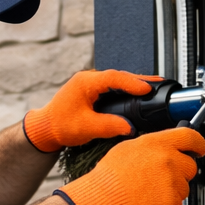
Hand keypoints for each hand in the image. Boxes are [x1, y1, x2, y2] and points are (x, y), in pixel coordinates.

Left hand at [23, 70, 163, 152]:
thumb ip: (109, 126)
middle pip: (119, 76)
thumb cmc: (60, 126)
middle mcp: (89, 79)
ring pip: (117, 80)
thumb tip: (130, 127)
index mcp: (85, 83)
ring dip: (134, 83)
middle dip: (139, 80)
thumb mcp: (86, 128)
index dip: (132, 83)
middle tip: (159, 83)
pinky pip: (113, 86)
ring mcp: (91, 83)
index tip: (147, 89)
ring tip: (153, 86)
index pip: (114, 78)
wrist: (46, 128)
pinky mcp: (93, 91)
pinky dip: (126, 89)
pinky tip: (137, 93)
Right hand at [55, 128, 204, 204]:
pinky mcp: (171, 202)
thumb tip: (162, 146)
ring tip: (152, 190)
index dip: (199, 144)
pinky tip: (152, 201)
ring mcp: (172, 182)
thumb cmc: (110, 176)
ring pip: (185, 187)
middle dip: (181, 172)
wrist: (103, 198)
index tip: (200, 149)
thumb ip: (152, 145)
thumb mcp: (129, 147)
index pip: (191, 137)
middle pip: (191, 166)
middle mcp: (169, 160)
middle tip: (164, 176)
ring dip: (173, 190)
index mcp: (159, 144)